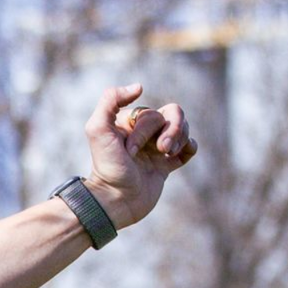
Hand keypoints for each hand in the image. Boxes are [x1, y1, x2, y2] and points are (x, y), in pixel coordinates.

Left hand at [80, 82, 195, 230]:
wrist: (116, 200)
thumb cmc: (107, 166)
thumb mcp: (98, 129)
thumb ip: (110, 100)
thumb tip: (140, 87)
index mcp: (129, 123)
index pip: (151, 113)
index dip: (144, 129)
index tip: (129, 150)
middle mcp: (143, 134)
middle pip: (173, 115)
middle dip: (172, 130)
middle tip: (161, 149)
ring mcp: (156, 149)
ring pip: (183, 129)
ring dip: (180, 139)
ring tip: (166, 155)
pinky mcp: (166, 165)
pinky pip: (189, 147)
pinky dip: (190, 147)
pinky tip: (181, 154)